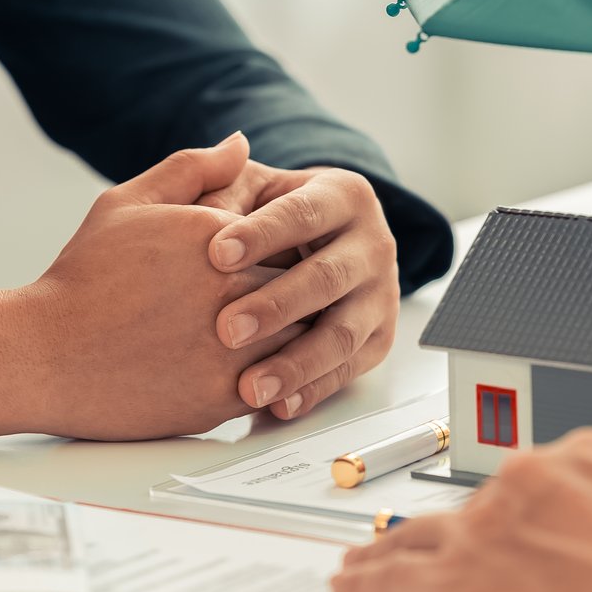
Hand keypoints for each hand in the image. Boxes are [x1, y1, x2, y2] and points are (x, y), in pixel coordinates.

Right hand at [22, 134, 307, 439]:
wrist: (44, 356)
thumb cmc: (84, 278)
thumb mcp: (128, 205)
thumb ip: (193, 170)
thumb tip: (241, 143)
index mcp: (221, 236)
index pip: (292, 234)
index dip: (289, 245)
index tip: (284, 255)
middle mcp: (234, 289)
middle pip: (306, 285)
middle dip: (304, 290)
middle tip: (301, 297)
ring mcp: (233, 346)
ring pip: (304, 336)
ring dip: (300, 335)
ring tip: (284, 333)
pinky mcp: (226, 396)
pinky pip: (283, 384)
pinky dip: (282, 376)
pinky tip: (264, 367)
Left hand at [197, 158, 399, 420]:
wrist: (320, 242)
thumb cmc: (272, 215)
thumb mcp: (251, 188)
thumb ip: (225, 186)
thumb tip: (210, 199)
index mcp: (345, 197)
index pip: (304, 214)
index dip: (262, 235)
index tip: (216, 255)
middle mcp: (373, 245)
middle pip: (328, 278)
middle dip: (277, 306)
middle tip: (227, 329)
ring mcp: (380, 296)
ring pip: (343, 333)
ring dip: (297, 363)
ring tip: (251, 386)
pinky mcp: (378, 339)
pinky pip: (348, 370)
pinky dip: (312, 391)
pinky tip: (279, 405)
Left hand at [332, 429, 591, 591]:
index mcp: (585, 455)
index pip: (530, 480)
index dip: (513, 514)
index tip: (505, 529)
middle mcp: (527, 477)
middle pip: (471, 507)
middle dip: (459, 535)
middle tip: (446, 553)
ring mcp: (482, 527)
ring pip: (417, 536)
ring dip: (390, 550)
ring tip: (368, 561)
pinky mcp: (451, 583)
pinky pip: (392, 579)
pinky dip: (367, 585)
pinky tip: (353, 587)